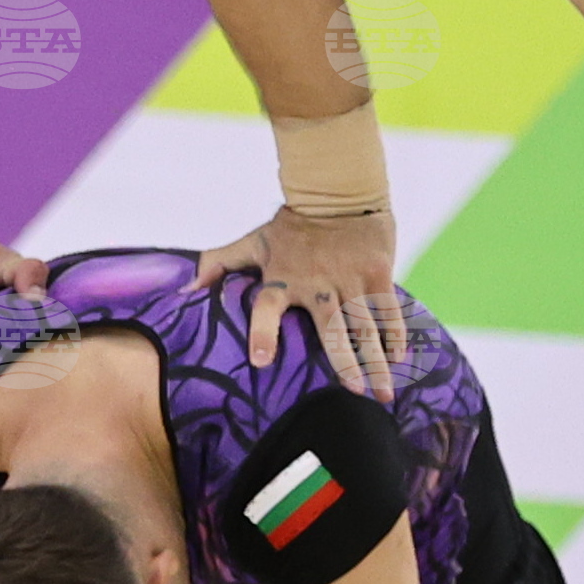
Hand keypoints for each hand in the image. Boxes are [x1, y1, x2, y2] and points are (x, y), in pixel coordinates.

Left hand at [194, 209, 403, 401]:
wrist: (335, 189)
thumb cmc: (290, 224)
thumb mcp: (252, 242)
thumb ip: (218, 264)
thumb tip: (183, 291)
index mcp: (282, 279)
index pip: (266, 308)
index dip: (263, 333)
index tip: (261, 360)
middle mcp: (316, 284)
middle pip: (332, 329)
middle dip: (345, 364)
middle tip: (354, 393)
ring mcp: (349, 279)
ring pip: (364, 326)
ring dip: (376, 360)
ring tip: (383, 392)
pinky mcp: (376, 272)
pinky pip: (386, 309)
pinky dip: (394, 333)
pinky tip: (399, 358)